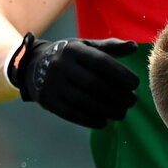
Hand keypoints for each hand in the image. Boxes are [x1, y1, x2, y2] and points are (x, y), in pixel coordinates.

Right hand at [7, 32, 138, 128]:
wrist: (32, 66)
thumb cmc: (69, 56)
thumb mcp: (86, 46)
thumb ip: (111, 47)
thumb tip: (134, 47)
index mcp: (74, 50)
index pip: (102, 63)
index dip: (121, 75)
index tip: (135, 84)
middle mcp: (62, 66)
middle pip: (96, 85)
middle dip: (118, 96)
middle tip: (132, 101)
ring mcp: (53, 85)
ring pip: (86, 102)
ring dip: (109, 110)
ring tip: (122, 113)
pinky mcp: (49, 102)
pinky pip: (74, 114)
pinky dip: (92, 120)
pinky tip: (104, 121)